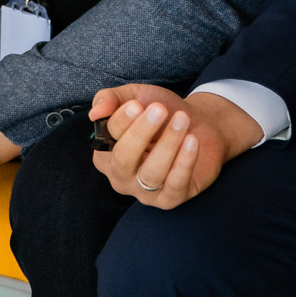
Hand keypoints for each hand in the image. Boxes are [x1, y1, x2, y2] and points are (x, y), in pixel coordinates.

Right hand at [89, 85, 258, 208]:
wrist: (200, 123)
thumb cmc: (163, 111)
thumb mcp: (135, 97)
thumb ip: (111, 99)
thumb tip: (95, 113)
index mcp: (106, 152)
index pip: (107, 138)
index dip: (121, 120)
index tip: (137, 104)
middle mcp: (121, 176)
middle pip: (123, 160)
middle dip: (140, 133)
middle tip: (160, 109)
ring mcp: (144, 192)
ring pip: (151, 174)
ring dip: (168, 143)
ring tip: (182, 119)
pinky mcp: (170, 199)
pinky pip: (175, 185)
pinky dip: (184, 161)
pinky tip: (192, 140)